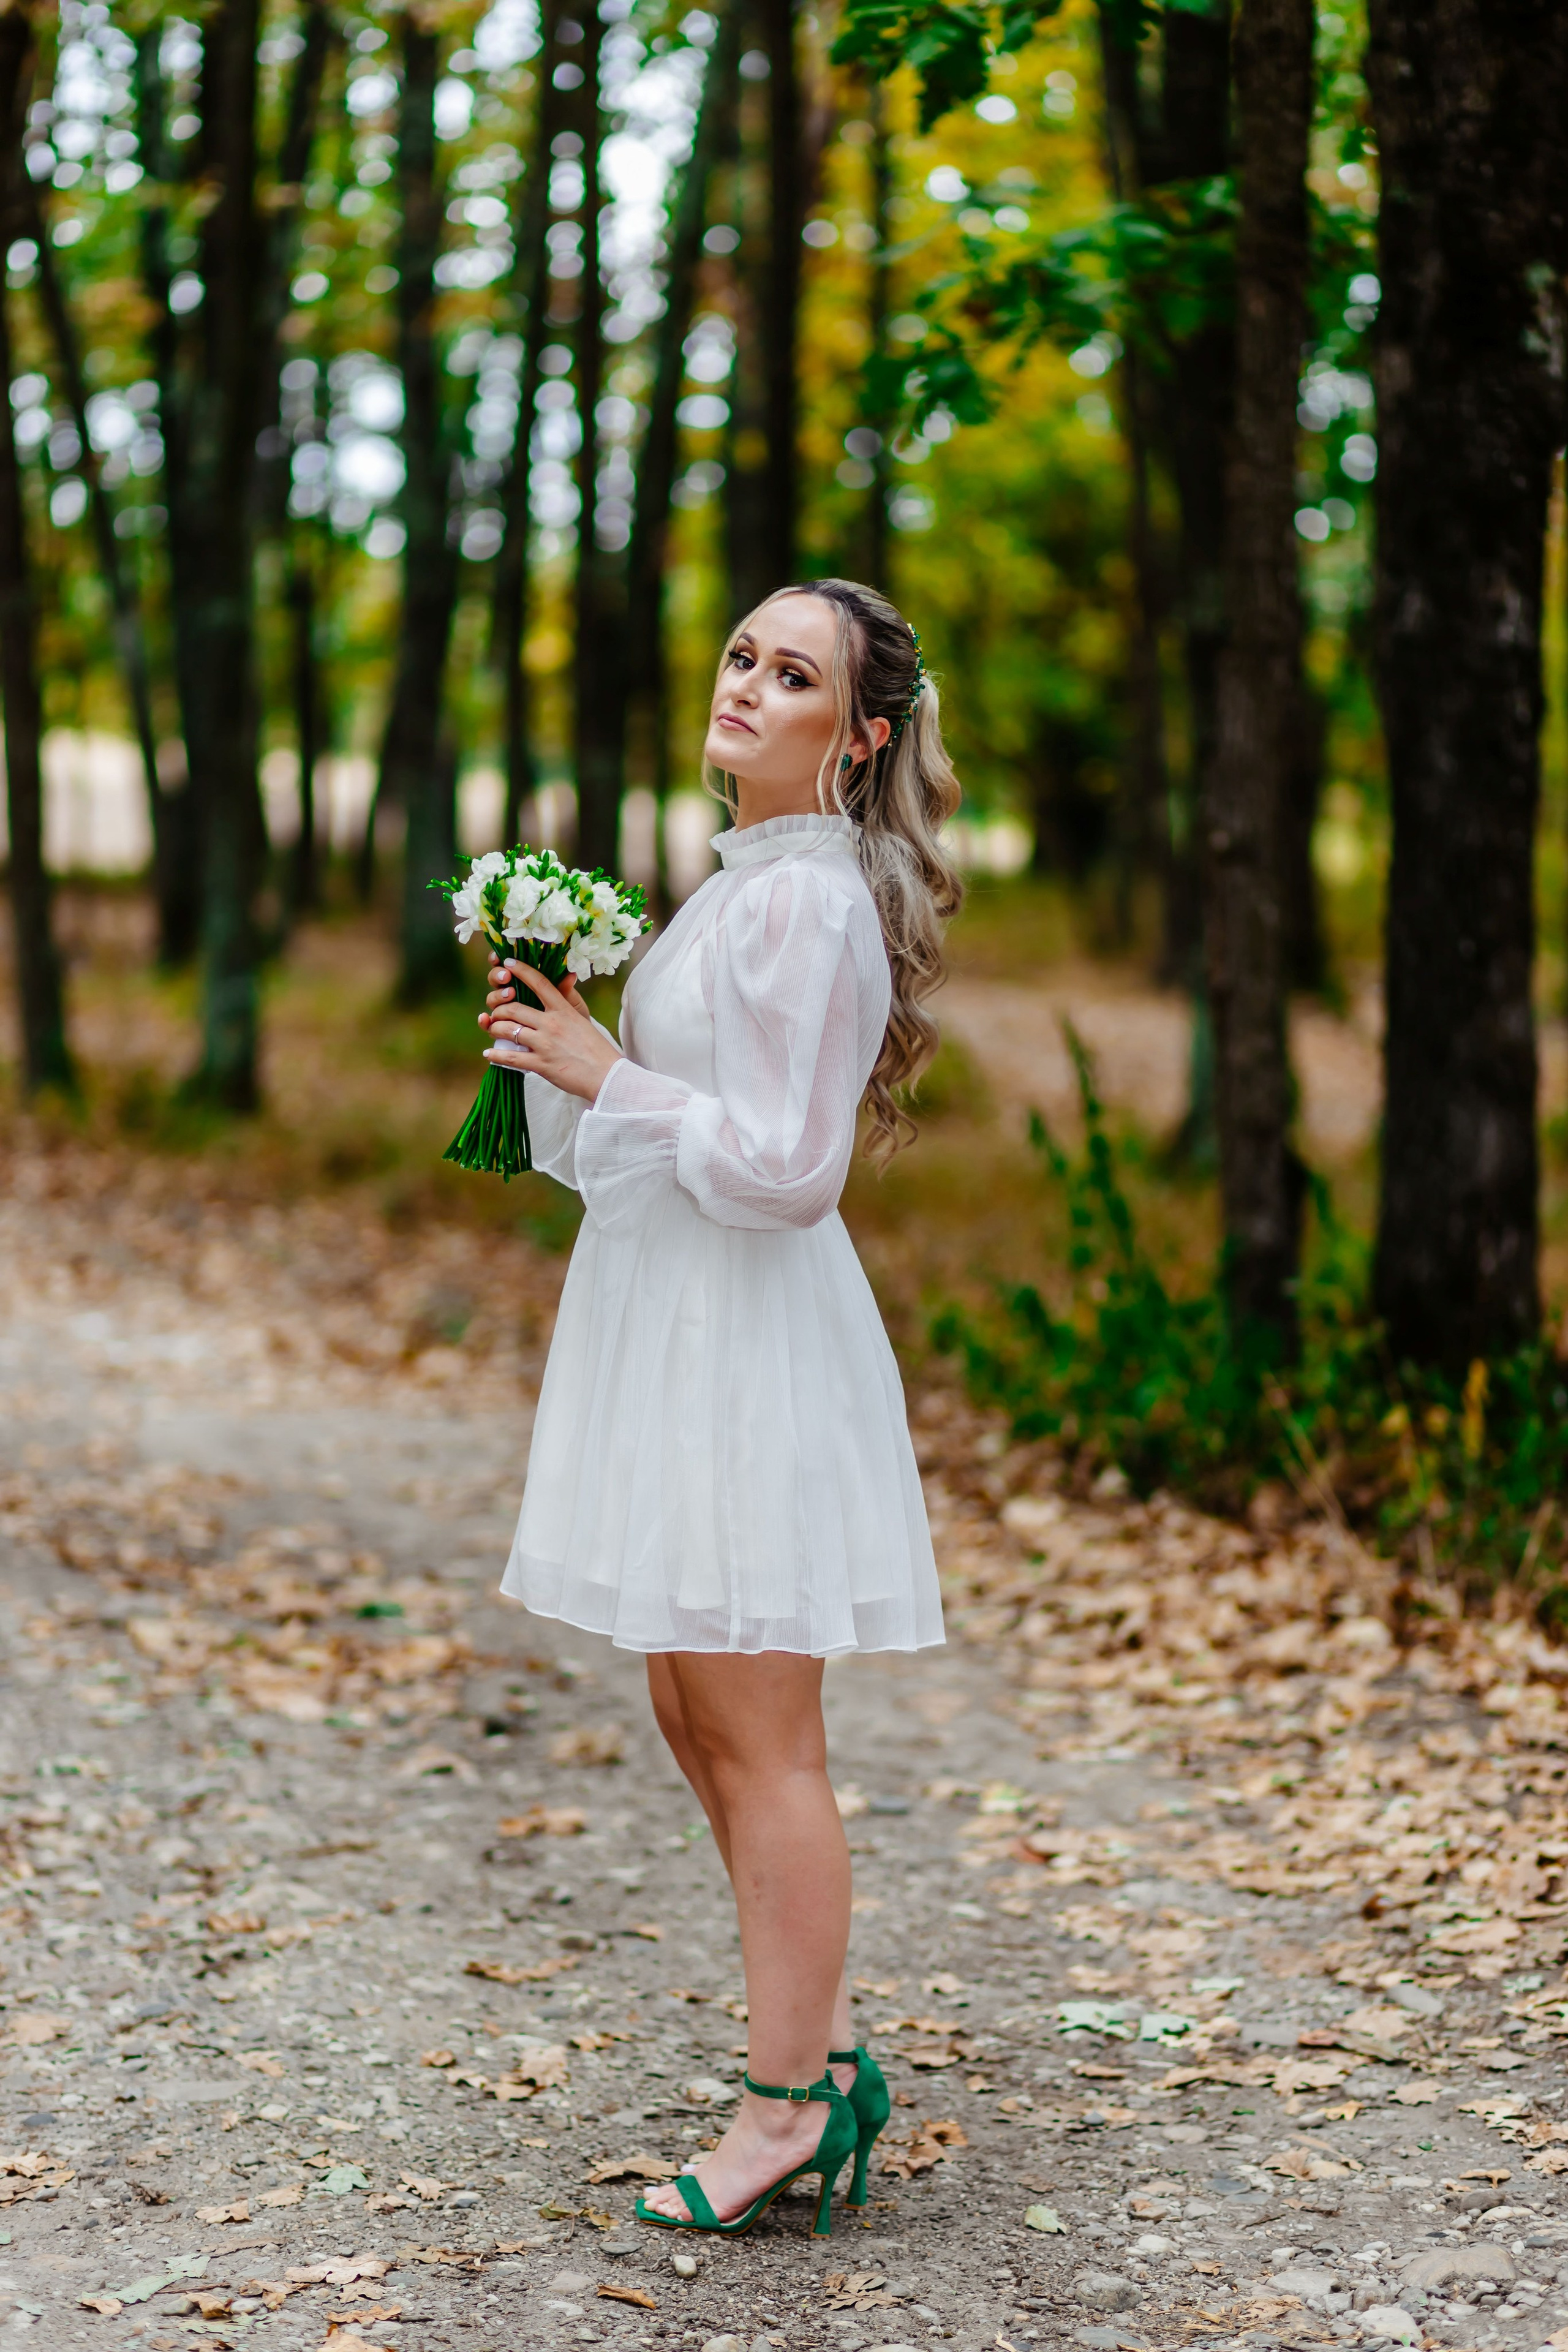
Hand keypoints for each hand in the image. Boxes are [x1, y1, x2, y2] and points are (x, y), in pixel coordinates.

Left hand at [478, 958, 622, 1104]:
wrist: (606, 1076)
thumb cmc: (596, 1048)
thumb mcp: (583, 1018)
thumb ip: (570, 998)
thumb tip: (567, 975)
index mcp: (563, 1010)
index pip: (539, 983)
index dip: (521, 970)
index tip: (507, 962)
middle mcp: (552, 1024)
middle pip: (514, 1008)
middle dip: (499, 1009)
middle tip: (496, 1013)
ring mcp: (545, 1044)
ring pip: (508, 1030)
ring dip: (495, 1029)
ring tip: (493, 1030)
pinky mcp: (541, 1065)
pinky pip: (510, 1057)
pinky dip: (495, 1055)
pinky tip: (488, 1054)